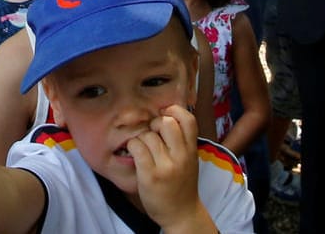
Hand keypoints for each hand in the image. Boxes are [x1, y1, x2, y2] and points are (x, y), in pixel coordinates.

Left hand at [130, 104, 204, 228]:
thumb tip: (166, 115)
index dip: (174, 111)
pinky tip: (136, 154)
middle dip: (155, 123)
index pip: (188, 119)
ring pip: (147, 135)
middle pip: (166, 122)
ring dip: (141, 138)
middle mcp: (181, 156)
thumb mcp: (189, 161)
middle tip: (152, 134)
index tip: (165, 115)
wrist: (181, 214)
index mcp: (191, 151)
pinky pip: (137, 147)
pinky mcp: (150, 175)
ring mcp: (166, 166)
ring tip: (143, 148)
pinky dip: (133, 146)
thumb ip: (181, 141)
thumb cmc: (182, 185)